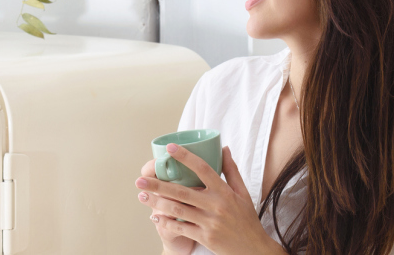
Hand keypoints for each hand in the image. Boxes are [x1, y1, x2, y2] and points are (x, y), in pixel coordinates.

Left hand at [135, 145, 287, 254]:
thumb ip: (232, 170)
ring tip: (142, 197)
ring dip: (157, 203)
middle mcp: (216, 205)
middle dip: (158, 185)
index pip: (203, 168)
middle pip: (182, 191)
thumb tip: (224, 148)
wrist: (253, 249)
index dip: (185, 157)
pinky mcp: (205, 237)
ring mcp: (210, 222)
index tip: (169, 148)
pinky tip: (154, 217)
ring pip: (178, 210)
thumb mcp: (243, 193)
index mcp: (224, 191)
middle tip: (140, 180)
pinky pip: (182, 228)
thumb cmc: (246, 219)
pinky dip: (166, 222)